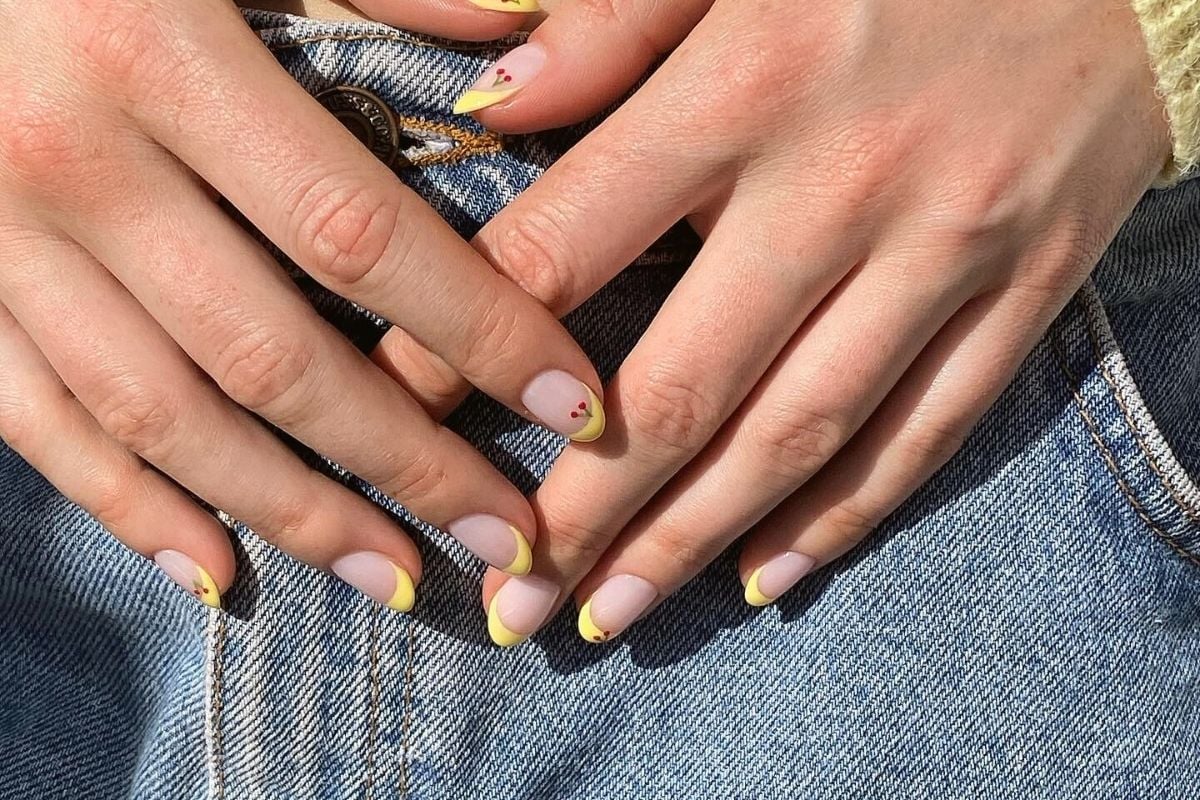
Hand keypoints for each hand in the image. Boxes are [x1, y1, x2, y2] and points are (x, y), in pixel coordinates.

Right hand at [0, 0, 605, 608]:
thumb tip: (534, 24)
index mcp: (153, 54)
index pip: (356, 234)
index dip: (477, 330)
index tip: (570, 404)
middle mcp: (71, 165)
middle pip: (274, 358)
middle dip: (407, 462)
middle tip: (508, 538)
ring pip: (163, 417)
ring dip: (292, 515)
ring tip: (397, 579)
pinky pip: (36, 423)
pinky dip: (127, 506)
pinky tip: (217, 570)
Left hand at [435, 0, 1171, 642]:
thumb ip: (610, 21)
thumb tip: (490, 105)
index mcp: (748, 83)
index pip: (567, 248)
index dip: (466, 350)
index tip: (405, 429)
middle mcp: (842, 185)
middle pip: (684, 385)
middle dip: (581, 512)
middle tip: (510, 602)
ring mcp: (944, 251)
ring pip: (800, 434)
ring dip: (692, 541)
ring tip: (609, 615)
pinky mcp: (1022, 291)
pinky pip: (925, 431)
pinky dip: (841, 516)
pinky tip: (764, 577)